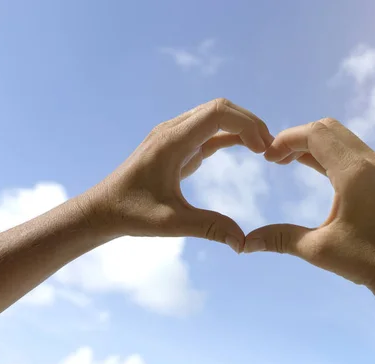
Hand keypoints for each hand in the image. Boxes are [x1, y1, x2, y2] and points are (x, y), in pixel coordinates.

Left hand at [80, 98, 271, 252]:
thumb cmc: (132, 213)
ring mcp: (174, 134)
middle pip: (220, 108)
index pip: (218, 113)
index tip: (265, 149)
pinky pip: (209, 130)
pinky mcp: (177, 144)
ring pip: (215, 115)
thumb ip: (210, 228)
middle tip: (271, 149)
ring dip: (241, 127)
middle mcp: (173, 130)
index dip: (247, 124)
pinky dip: (230, 135)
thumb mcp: (172, 224)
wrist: (103, 208)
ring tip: (264, 148)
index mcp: (172, 142)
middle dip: (249, 123)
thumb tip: (243, 243)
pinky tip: (248, 148)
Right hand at [244, 118, 374, 297]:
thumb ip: (280, 239)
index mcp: (354, 173)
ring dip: (313, 144)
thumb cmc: (365, 262)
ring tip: (287, 162)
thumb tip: (245, 244)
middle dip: (297, 138)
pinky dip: (327, 153)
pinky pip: (350, 151)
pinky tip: (310, 167)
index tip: (266, 157)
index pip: (315, 134)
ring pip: (340, 137)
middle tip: (275, 159)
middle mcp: (370, 162)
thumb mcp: (317, 249)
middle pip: (328, 128)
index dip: (286, 139)